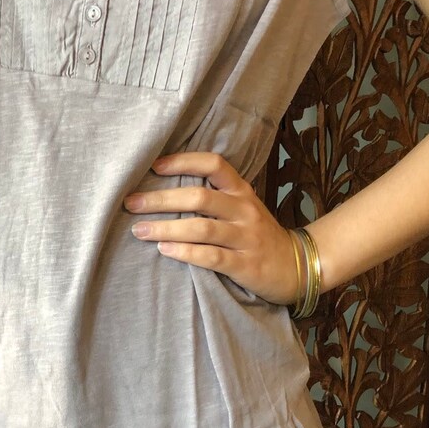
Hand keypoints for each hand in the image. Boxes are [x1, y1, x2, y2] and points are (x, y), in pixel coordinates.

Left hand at [123, 151, 300, 305]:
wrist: (297, 266)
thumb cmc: (258, 235)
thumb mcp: (242, 208)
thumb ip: (214, 197)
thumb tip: (165, 188)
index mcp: (241, 191)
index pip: (213, 164)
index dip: (183, 161)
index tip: (154, 166)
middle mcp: (244, 210)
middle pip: (199, 197)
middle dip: (161, 200)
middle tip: (131, 204)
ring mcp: (246, 237)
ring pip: (202, 228)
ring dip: (166, 229)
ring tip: (139, 231)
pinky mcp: (245, 265)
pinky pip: (212, 256)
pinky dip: (186, 253)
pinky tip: (165, 251)